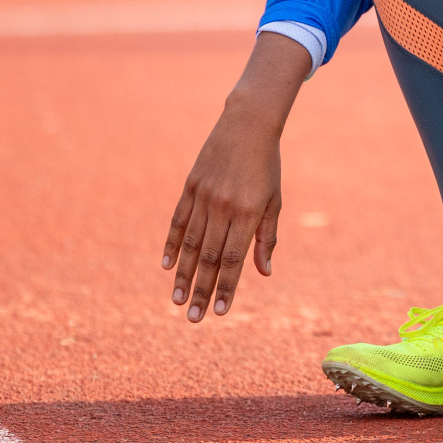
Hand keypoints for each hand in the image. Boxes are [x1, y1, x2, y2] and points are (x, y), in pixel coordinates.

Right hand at [161, 32, 307, 320]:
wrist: (247, 124)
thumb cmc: (266, 167)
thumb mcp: (273, 201)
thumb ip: (267, 238)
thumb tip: (264, 273)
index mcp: (248, 213)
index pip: (233, 259)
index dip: (226, 287)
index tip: (220, 313)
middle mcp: (223, 207)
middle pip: (209, 258)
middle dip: (201, 291)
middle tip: (193, 318)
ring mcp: (204, 197)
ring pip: (190, 244)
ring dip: (184, 275)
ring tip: (177, 300)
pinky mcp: (190, 187)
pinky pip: (178, 221)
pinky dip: (172, 245)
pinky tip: (168, 266)